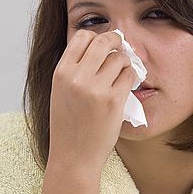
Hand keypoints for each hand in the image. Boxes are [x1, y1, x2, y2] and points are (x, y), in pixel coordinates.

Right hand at [48, 29, 137, 169]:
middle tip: (121, 47)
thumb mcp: (61, 92)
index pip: (82, 37)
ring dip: (125, 62)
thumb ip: (75, 70)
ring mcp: (96, 89)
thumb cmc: (69, 126)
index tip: (103, 45)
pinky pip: (129, 76)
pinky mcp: (114, 100)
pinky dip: (131, 77)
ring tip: (122, 73)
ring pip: (119, 58)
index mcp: (61, 73)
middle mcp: (77, 78)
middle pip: (103, 42)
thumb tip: (99, 46)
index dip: (96, 37)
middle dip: (116, 40)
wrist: (73, 156)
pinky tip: (127, 86)